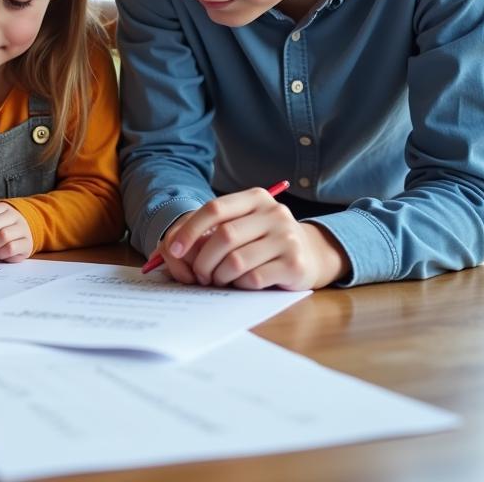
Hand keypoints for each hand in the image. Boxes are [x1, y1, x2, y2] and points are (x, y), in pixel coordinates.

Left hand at [152, 188, 348, 290]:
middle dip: (203, 260)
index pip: (214, 208)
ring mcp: (287, 238)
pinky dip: (240, 285)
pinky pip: (254, 278)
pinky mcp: (295, 264)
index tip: (175, 250)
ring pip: (236, 260)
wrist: (312, 253)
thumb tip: (171, 247)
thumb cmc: (264, 239)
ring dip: (220, 276)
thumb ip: (213, 229)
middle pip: (224, 236)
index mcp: (256, 197)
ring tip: (219, 279)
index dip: (190, 230)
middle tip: (199, 275)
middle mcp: (274, 213)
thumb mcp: (243, 224)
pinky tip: (241, 283)